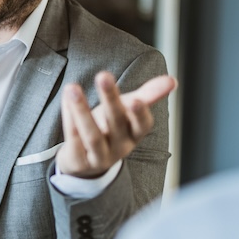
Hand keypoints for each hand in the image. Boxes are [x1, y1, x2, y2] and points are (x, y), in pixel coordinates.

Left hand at [56, 72, 175, 177]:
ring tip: (72, 88)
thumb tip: (173, 80)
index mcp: (134, 134)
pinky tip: (65, 100)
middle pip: (115, 123)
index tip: (136, 98)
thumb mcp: (128, 112)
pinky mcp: (78, 161)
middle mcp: (119, 146)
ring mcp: (99, 157)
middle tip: (103, 76)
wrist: (84, 163)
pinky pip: (73, 140)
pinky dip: (69, 119)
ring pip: (91, 135)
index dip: (140, 114)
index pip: (142, 125)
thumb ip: (148, 95)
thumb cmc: (109, 129)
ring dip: (81, 110)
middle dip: (110, 99)